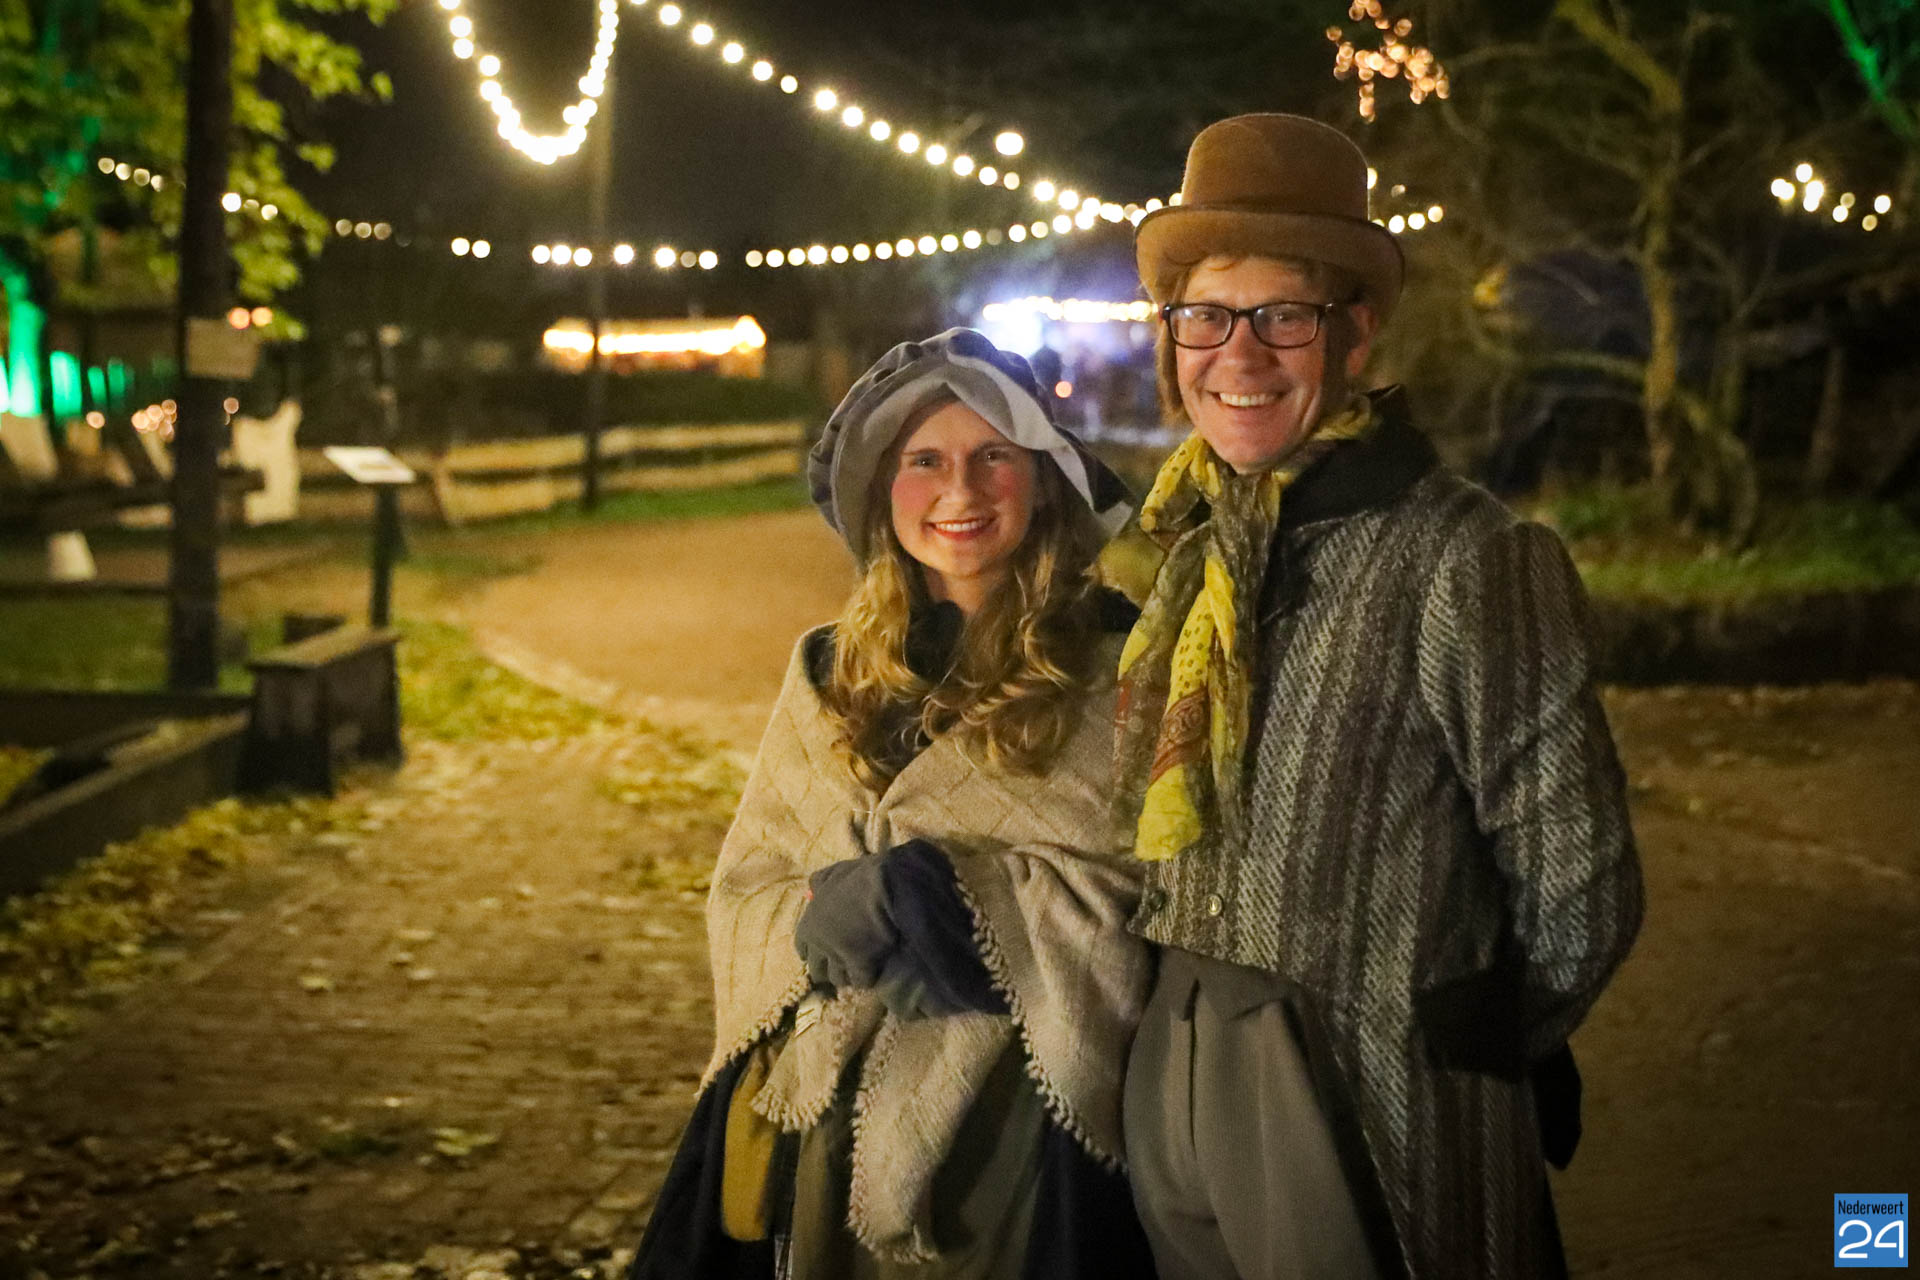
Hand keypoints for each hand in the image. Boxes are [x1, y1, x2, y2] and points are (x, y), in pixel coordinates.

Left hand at [793, 856, 895, 991]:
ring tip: (858, 970)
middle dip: (827, 967)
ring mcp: (840, 958)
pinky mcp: (862, 967)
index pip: (802, 948)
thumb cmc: (859, 877)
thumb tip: (810, 891)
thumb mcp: (834, 873)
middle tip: (841, 963)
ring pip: (837, 978)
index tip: (821, 951)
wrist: (885, 887)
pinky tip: (874, 972)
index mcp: (809, 924)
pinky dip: (866, 978)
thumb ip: (820, 883)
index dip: (812, 950)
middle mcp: (820, 945)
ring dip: (847, 975)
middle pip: (816, 969)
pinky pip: (860, 981)